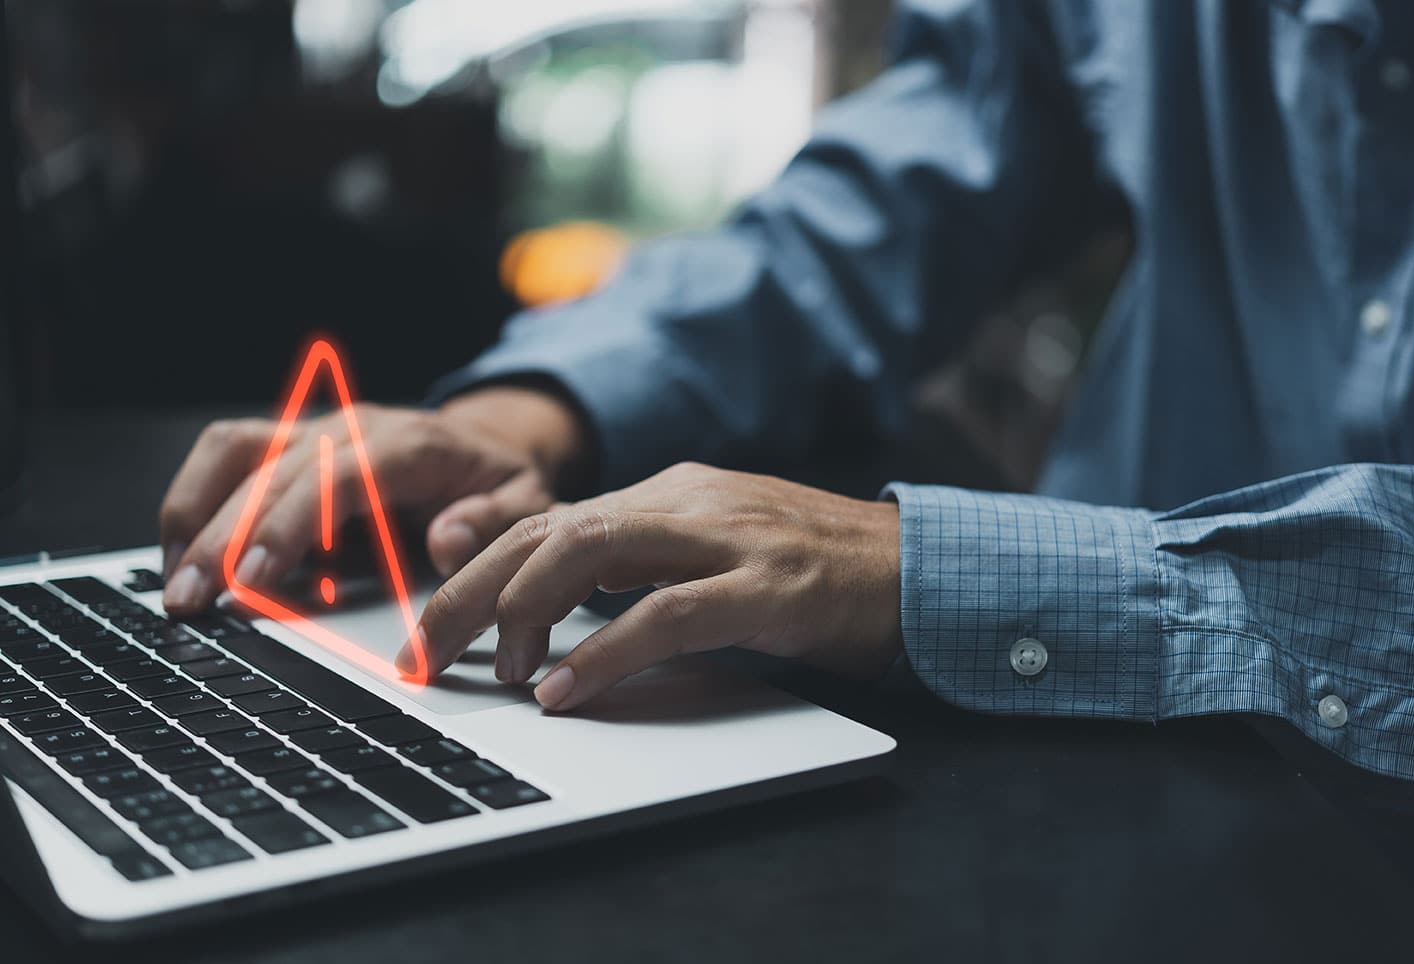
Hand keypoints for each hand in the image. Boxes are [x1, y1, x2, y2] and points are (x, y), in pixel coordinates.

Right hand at [159, 387, 590, 614]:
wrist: (488, 443)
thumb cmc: (502, 481)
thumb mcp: (526, 504)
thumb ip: (493, 522)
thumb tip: (448, 540)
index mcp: (410, 444)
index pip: (339, 476)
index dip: (291, 524)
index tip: (256, 577)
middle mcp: (353, 427)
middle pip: (273, 472)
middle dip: (223, 537)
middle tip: (191, 601)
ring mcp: (316, 430)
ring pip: (233, 451)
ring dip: (193, 513)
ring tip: (175, 582)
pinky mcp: (291, 444)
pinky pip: (228, 457)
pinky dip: (195, 502)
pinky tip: (184, 558)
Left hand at [404, 463, 902, 710]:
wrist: (914, 564)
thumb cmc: (810, 567)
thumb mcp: (712, 550)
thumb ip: (642, 563)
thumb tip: (561, 595)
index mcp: (670, 492)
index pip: (549, 516)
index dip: (478, 562)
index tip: (429, 614)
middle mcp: (687, 501)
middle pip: (549, 528)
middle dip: (472, 589)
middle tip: (428, 652)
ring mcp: (727, 538)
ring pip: (591, 550)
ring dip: (522, 611)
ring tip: (496, 672)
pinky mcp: (765, 586)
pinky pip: (666, 613)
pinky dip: (603, 652)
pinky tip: (565, 687)